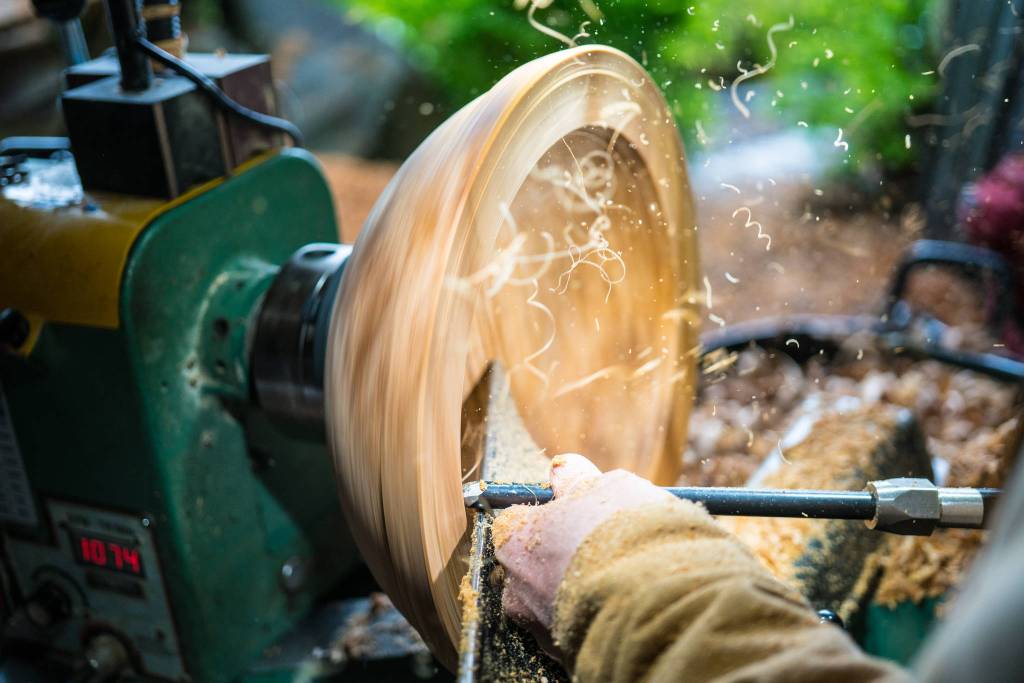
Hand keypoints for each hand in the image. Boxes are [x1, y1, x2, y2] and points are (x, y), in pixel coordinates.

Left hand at [492, 453, 672, 656]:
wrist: (662, 603)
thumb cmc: (628, 535)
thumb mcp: (608, 487)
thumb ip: (578, 479)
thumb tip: (562, 468)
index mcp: (514, 542)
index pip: (516, 523)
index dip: (548, 515)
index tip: (575, 513)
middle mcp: (516, 590)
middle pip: (532, 566)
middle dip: (561, 556)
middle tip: (604, 546)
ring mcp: (539, 630)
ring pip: (554, 601)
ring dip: (580, 590)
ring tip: (624, 578)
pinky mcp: (567, 658)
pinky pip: (578, 629)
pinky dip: (596, 617)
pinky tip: (627, 605)